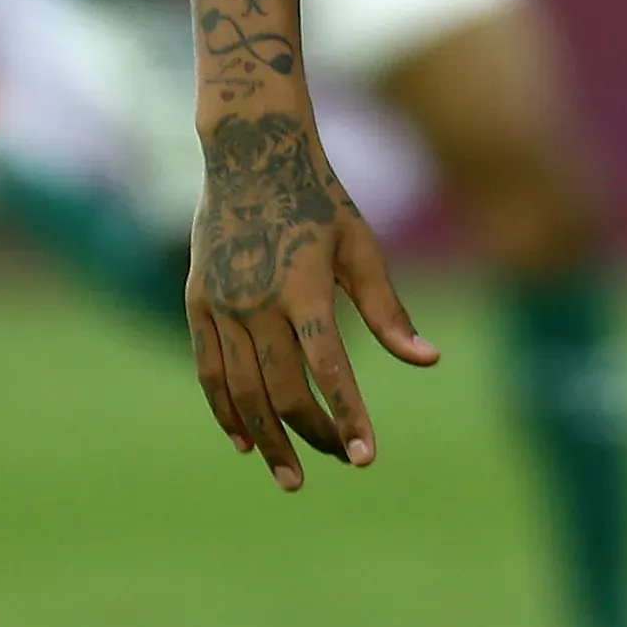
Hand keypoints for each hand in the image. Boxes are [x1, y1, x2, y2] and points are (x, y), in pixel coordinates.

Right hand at [186, 105, 439, 489]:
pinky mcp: (197, 300)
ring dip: (266, 438)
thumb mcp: (361, 245)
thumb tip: (428, 359)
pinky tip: (244, 440)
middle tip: (336, 462)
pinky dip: (225, 409)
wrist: (250, 151)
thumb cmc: (319, 197)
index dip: (348, 416)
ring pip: (241, 390)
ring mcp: (221, 302)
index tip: (365, 457)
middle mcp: (257, 300)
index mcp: (304, 286)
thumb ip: (388, 309)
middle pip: (281, 390)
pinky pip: (208, 369)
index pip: (329, 368)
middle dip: (310, 435)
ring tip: (290, 475)